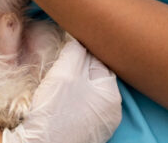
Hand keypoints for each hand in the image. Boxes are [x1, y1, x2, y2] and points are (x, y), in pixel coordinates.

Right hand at [2, 39, 121, 142]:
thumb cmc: (55, 112)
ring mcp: (99, 124)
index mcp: (112, 95)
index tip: (63, 49)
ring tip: (55, 85)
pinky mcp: (86, 131)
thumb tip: (78, 36)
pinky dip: (69, 101)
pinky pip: (79, 107)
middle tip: (58, 67)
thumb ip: (76, 50)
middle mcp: (112, 111)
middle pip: (92, 76)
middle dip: (76, 68)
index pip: (98, 60)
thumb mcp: (66, 73)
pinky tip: (56, 101)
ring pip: (85, 91)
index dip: (79, 51)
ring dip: (71, 84)